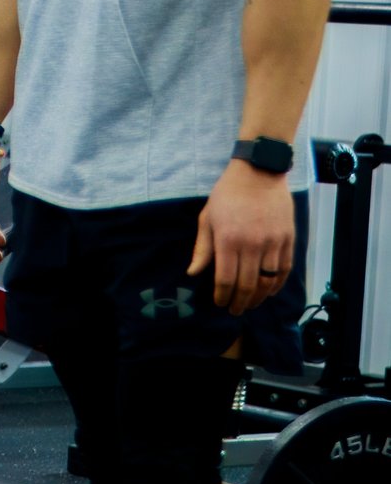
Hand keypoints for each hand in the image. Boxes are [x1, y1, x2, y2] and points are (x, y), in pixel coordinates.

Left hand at [190, 163, 295, 315]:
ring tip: (251, 304)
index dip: (222, 296)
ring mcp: (274, 242)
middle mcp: (253, 244)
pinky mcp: (289, 239)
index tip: (219, 303)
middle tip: (235, 310)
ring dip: (259, 297)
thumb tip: (193, 273)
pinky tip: (270, 291)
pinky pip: (285, 269)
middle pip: (248, 285)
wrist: (259, 173)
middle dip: (240, 302)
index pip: (226, 280)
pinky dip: (278, 284)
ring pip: (268, 281)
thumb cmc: (227, 195)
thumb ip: (202, 248)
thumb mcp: (207, 219)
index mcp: (228, 240)